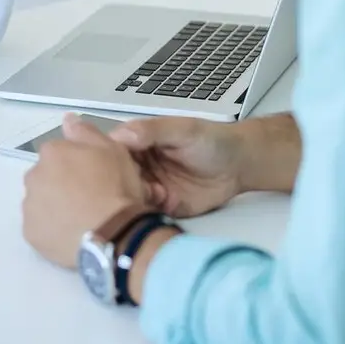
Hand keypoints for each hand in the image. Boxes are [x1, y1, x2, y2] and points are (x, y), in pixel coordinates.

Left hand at [22, 114, 152, 268]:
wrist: (114, 235)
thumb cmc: (116, 188)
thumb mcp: (112, 149)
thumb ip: (85, 132)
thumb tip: (67, 119)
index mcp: (52, 152)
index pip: (59, 153)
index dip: (77, 165)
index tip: (94, 177)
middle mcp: (33, 176)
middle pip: (46, 177)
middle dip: (61, 185)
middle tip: (88, 199)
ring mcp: (30, 207)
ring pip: (41, 202)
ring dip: (55, 206)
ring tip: (82, 219)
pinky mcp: (31, 234)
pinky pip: (41, 228)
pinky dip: (53, 229)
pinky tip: (73, 234)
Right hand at [111, 117, 248, 217]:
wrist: (239, 164)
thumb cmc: (209, 140)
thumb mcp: (182, 130)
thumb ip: (152, 131)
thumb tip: (120, 135)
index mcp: (138, 144)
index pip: (111, 151)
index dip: (105, 159)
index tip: (106, 167)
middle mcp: (139, 167)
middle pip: (115, 177)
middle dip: (117, 183)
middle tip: (128, 186)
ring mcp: (150, 189)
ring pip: (128, 197)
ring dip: (131, 199)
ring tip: (146, 195)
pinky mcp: (163, 208)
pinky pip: (146, 213)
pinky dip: (145, 213)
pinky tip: (155, 207)